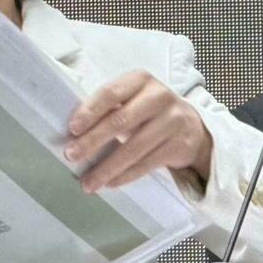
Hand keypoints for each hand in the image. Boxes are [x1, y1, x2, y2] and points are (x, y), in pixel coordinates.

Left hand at [65, 70, 213, 192]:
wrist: (190, 126)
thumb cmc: (148, 110)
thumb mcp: (132, 98)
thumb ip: (109, 108)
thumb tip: (73, 134)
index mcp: (140, 80)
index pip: (111, 93)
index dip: (90, 111)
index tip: (72, 129)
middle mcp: (159, 97)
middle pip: (120, 121)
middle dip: (92, 141)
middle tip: (71, 155)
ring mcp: (172, 121)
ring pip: (134, 148)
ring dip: (107, 168)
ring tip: (88, 182)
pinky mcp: (179, 145)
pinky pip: (147, 164)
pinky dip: (125, 175)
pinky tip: (110, 182)